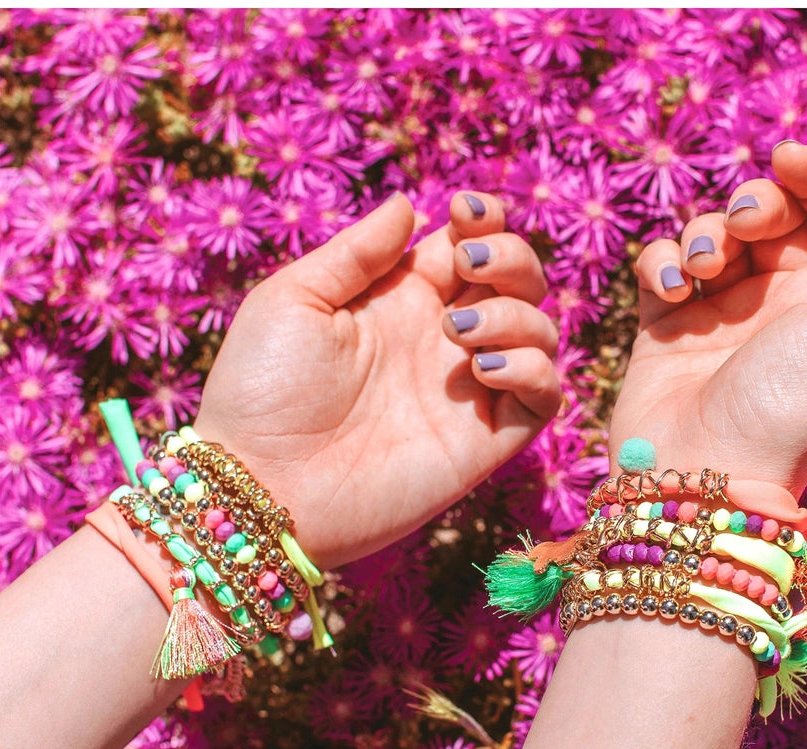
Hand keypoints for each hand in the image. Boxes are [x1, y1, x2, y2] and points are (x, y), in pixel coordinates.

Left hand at [193, 193, 560, 567]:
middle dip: (512, 258)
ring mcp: (468, 393)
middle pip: (518, 284)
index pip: (469, 249)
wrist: (262, 486)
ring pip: (541, 334)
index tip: (465, 212)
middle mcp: (443, 342)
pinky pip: (545, 397)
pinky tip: (484, 368)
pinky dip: (534, 370)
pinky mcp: (484, 442)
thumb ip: (356, 252)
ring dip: (517, 315)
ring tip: (459, 332)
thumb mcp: (294, 299)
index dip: (485, 222)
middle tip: (470, 265)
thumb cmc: (261, 391)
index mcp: (401, 301)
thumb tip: (409, 204)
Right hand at [610, 143, 806, 496]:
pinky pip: (659, 266)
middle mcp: (775, 303)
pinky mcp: (663, 327)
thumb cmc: (790, 404)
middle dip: (756, 202)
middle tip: (746, 227)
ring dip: (706, 235)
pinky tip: (671, 293)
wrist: (707, 471)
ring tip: (703, 274)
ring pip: (710, 234)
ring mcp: (716, 315)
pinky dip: (662, 263)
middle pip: (768, 214)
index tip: (786, 157)